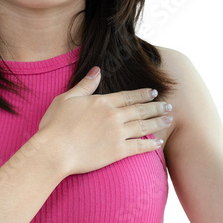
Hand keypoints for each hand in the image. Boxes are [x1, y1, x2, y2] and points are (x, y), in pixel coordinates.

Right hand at [36, 67, 170, 176]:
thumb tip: (97, 70)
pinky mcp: (117, 152)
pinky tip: (159, 143)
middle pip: (140, 110)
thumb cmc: (55, 125)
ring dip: (158, 122)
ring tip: (168, 120)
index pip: (128, 96)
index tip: (153, 92)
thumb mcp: (67, 98)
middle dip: (156, 107)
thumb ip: (85, 85)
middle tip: (168, 106)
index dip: (143, 94)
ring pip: (144, 126)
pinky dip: (151, 144)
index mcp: (102, 102)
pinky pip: (139, 147)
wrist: (54, 151)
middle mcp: (114, 116)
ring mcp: (117, 134)